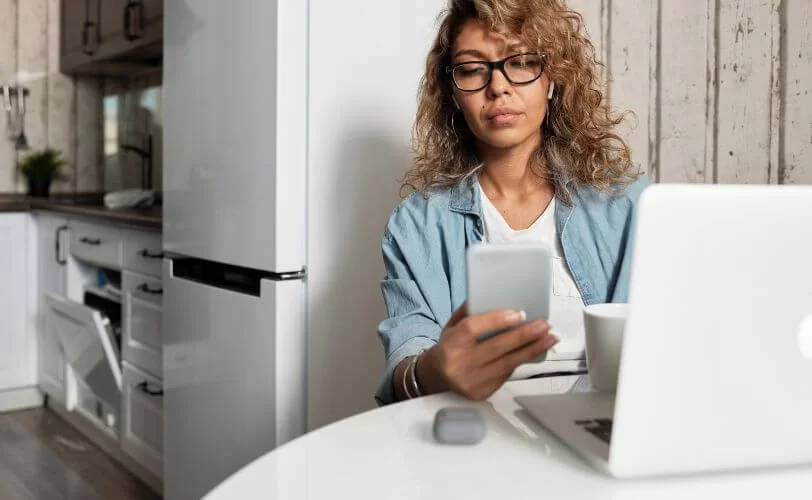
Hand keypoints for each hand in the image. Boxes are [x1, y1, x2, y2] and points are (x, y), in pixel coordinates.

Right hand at [418, 302, 557, 400]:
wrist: (436, 379)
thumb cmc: (448, 348)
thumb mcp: (451, 327)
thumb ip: (469, 313)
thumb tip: (494, 297)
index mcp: (450, 344)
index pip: (473, 329)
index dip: (496, 320)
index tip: (519, 313)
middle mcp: (460, 365)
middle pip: (496, 348)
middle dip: (524, 335)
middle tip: (543, 325)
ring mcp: (473, 381)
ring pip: (508, 364)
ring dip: (532, 349)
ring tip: (549, 337)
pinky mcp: (483, 393)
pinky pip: (507, 374)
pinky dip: (522, 360)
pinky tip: (535, 350)